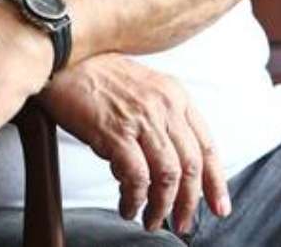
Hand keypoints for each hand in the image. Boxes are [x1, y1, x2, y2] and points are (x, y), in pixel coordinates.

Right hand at [41, 53, 229, 233]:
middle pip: (191, 166)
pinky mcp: (115, 132)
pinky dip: (135, 199)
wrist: (63, 57)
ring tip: (151, 220)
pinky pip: (136, 177)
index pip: (206, 145)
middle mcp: (164, 105)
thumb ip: (160, 119)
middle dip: (189, 203)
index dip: (215, 181)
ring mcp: (141, 118)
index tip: (218, 206)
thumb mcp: (142, 87)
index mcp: (175, 94)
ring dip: (162, 206)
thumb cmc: (96, 74)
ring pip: (168, 176)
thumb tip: (164, 165)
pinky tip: (128, 206)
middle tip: (182, 222)